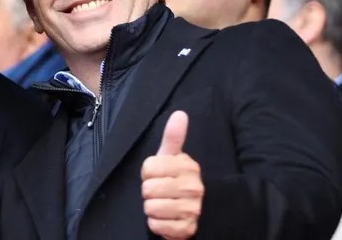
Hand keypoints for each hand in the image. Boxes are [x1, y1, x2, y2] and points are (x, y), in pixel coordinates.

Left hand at [140, 111, 203, 239]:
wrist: (194, 211)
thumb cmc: (175, 179)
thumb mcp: (172, 157)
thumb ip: (173, 137)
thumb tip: (180, 113)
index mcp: (188, 166)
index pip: (148, 167)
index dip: (148, 172)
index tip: (157, 175)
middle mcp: (193, 187)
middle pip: (148, 188)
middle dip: (149, 191)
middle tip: (160, 192)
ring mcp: (192, 209)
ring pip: (151, 208)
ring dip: (151, 209)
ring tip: (162, 205)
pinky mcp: (187, 229)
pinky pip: (156, 225)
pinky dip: (156, 224)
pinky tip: (165, 219)